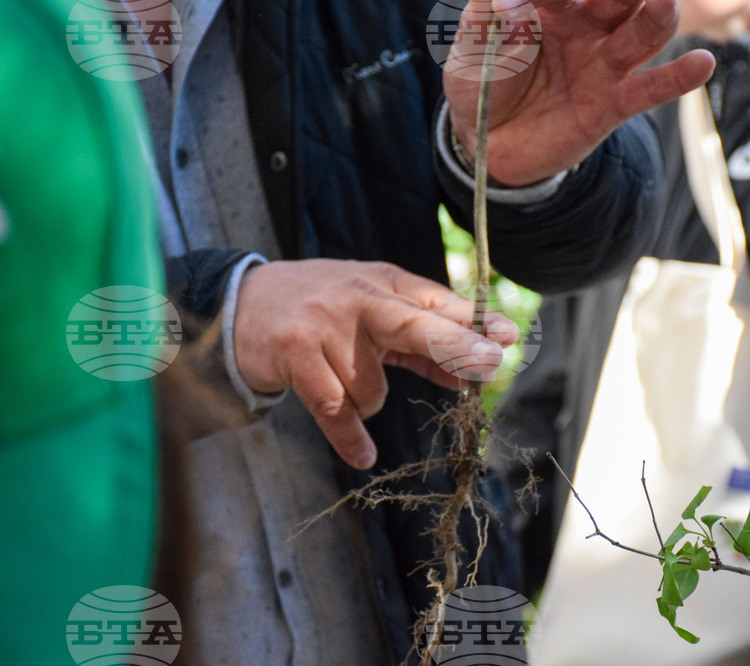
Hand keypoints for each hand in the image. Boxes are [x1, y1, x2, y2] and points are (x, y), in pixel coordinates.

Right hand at [232, 259, 518, 468]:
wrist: (241, 302)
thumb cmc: (323, 310)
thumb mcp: (374, 312)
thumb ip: (421, 342)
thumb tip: (471, 374)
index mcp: (384, 283)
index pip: (438, 303)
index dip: (474, 322)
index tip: (508, 338)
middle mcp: (358, 298)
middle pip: (415, 325)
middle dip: (455, 345)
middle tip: (489, 362)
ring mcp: (325, 325)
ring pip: (372, 387)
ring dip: (367, 401)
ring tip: (343, 383)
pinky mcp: (295, 354)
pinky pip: (334, 409)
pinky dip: (350, 437)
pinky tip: (364, 455)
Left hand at [445, 0, 715, 184]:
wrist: (488, 143)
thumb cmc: (481, 83)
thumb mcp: (470, 48)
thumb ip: (486, 20)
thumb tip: (508, 0)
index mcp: (551, 2)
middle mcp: (586, 24)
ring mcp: (603, 63)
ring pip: (643, 30)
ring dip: (657, 14)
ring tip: (663, 1)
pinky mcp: (613, 103)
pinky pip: (651, 88)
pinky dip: (679, 77)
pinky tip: (702, 64)